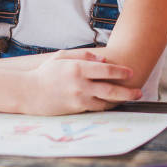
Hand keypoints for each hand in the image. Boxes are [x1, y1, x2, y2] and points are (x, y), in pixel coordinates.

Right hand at [26, 49, 140, 114]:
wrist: (28, 92)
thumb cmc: (45, 72)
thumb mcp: (61, 56)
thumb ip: (83, 56)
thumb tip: (102, 59)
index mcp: (78, 68)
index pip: (106, 70)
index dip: (121, 71)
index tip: (130, 73)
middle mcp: (80, 85)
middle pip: (111, 90)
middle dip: (127, 92)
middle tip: (139, 92)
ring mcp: (78, 99)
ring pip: (105, 102)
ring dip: (119, 101)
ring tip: (129, 99)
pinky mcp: (75, 109)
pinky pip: (95, 108)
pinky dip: (106, 106)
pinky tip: (112, 104)